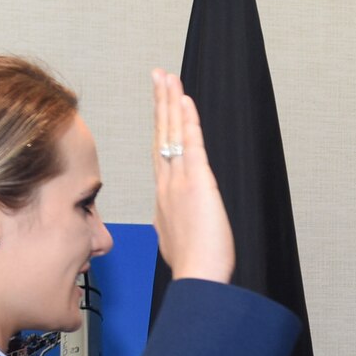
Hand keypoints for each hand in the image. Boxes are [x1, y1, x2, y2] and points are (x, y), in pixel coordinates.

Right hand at [151, 70, 233, 284]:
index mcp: (164, 199)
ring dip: (170, 102)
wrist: (196, 279)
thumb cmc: (193, 269)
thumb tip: (171, 228)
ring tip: (167, 77)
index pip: (161, 155)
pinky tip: (185, 100)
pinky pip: (191, 144)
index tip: (159, 110)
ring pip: (171, 134)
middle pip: (160, 136)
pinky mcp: (197, 183)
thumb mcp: (177, 244)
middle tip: (158, 77)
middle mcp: (167, 186)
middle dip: (160, 104)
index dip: (159, 129)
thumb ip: (173, 228)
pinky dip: (187, 120)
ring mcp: (179, 182)